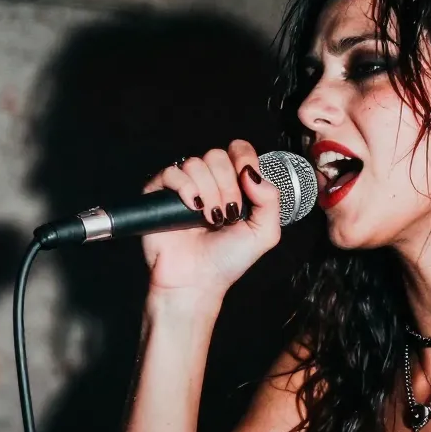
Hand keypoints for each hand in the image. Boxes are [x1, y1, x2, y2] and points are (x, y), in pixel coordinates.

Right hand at [141, 140, 283, 297]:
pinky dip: (185, 188)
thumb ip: (271, 199)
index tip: (246, 183)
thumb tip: (252, 173)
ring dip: (208, 192)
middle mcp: (208, 182)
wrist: (197, 281)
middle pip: (217, 155)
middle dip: (227, 185)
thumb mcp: (264, 232)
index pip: (238, 150)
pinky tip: (192, 208)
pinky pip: (171, 173)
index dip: (244, 159)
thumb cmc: (227, 260)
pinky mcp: (159, 194)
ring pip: (196, 163)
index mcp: (232, 185)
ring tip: (210, 218)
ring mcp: (183, 187)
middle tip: (228, 213)